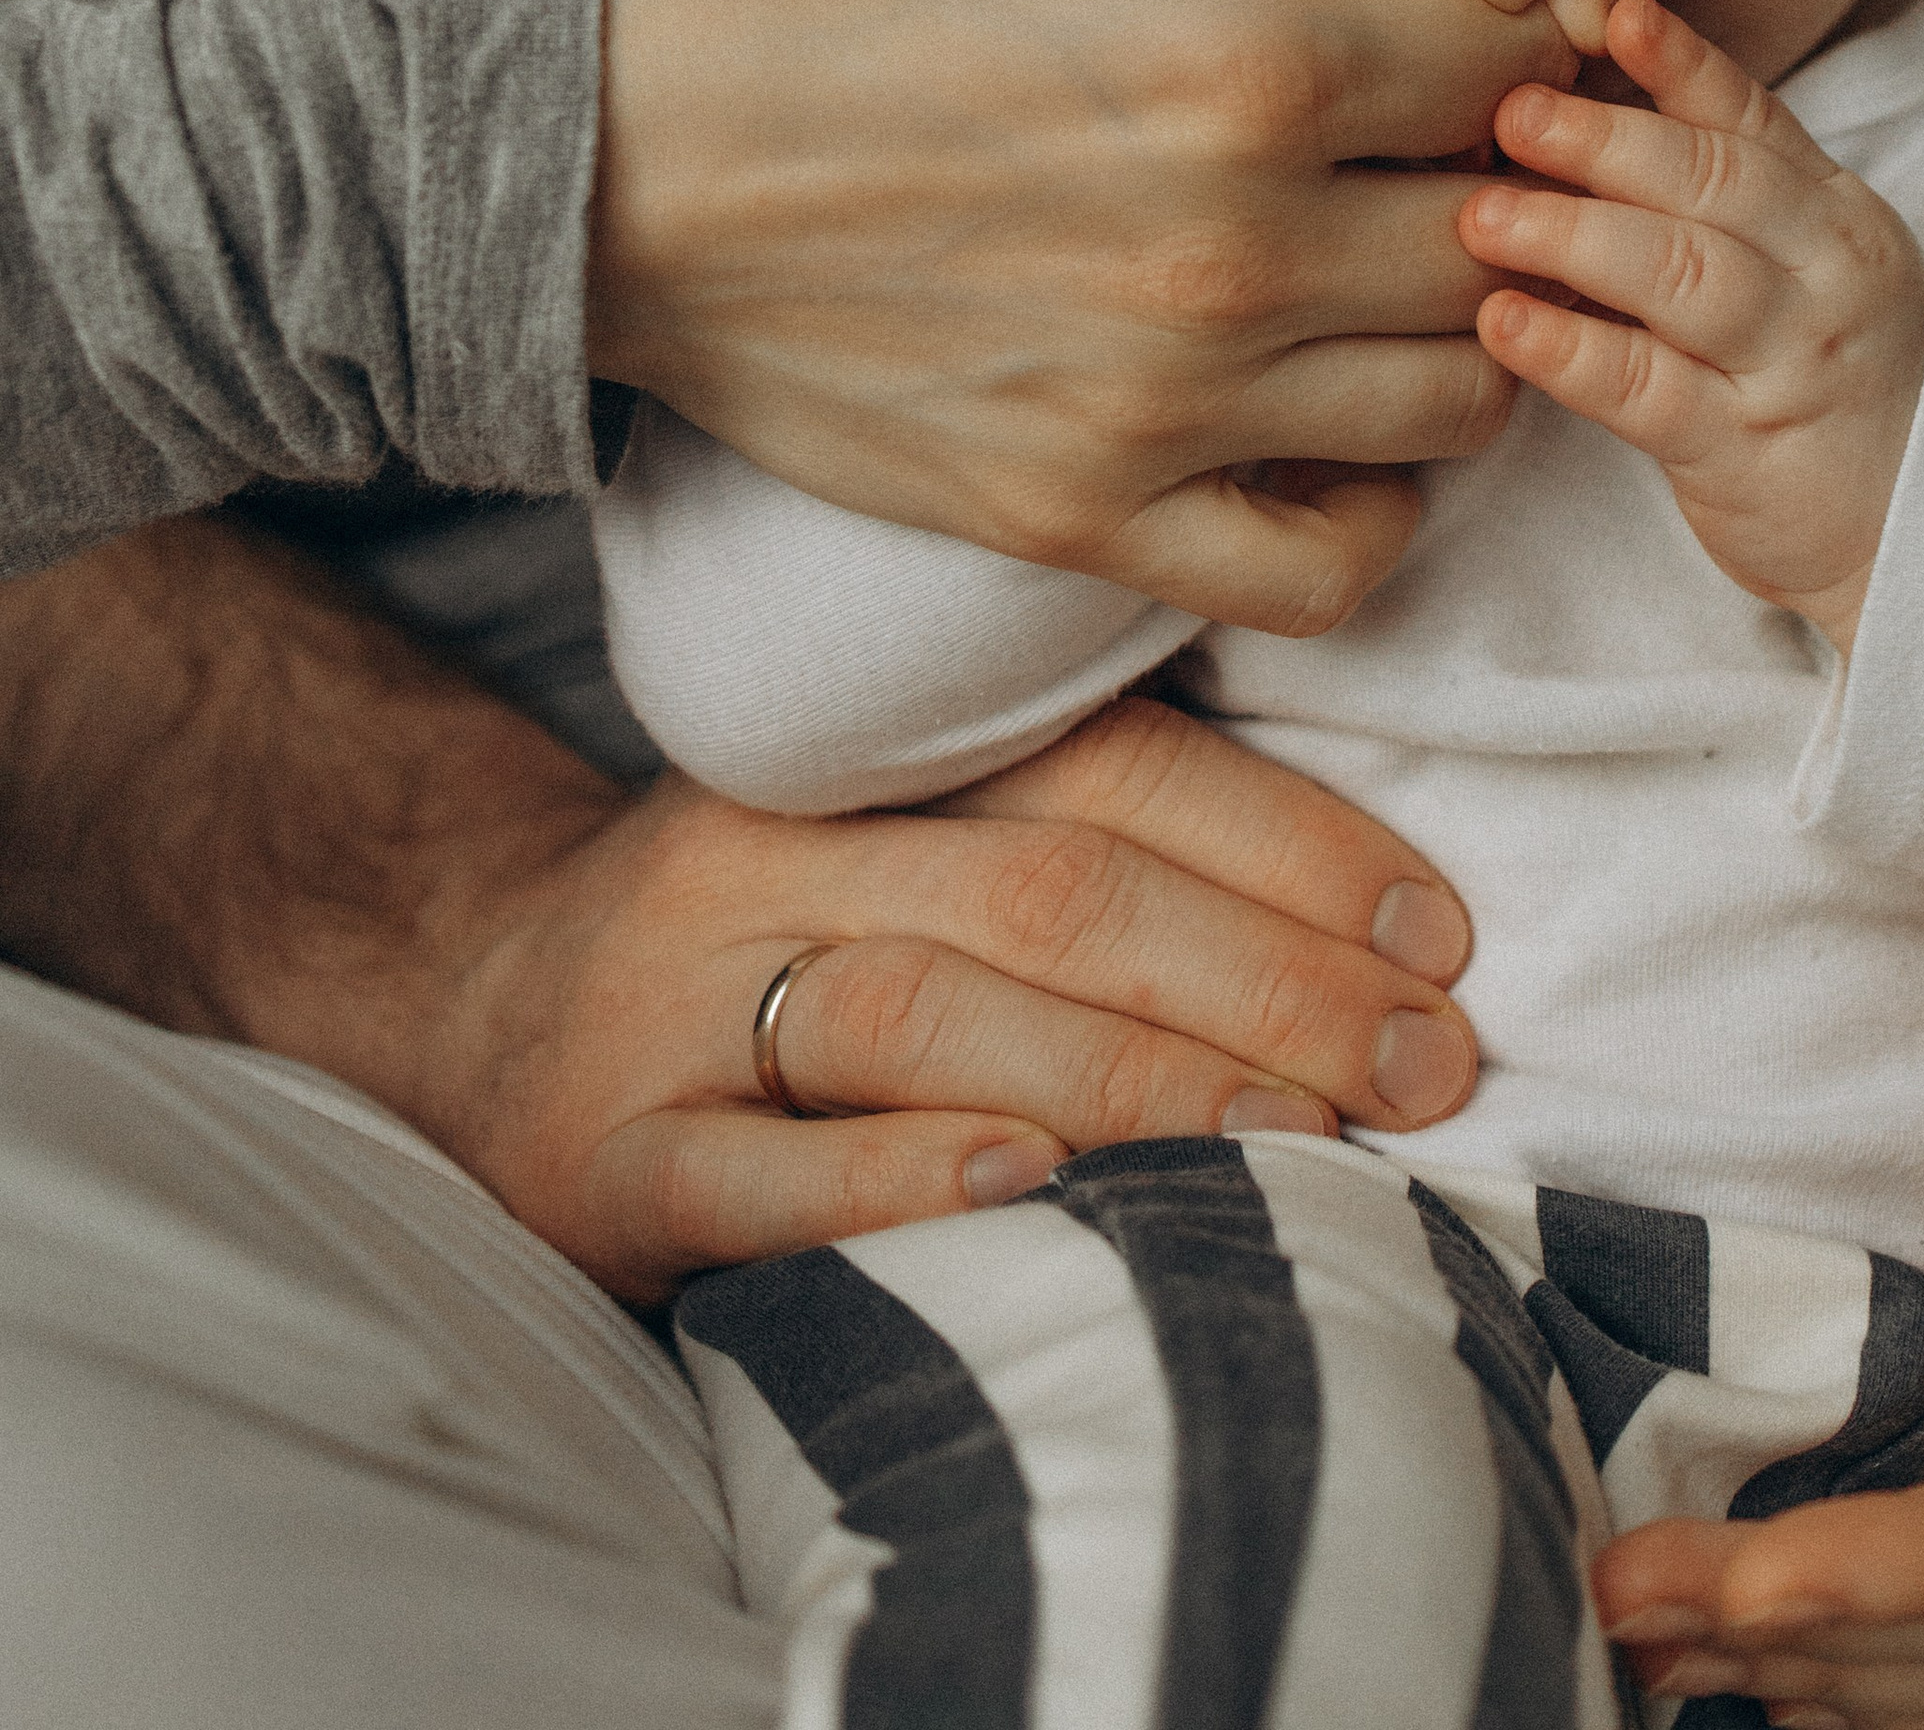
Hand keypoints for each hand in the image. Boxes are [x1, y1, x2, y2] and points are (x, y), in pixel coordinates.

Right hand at [0, 529, 1480, 1307]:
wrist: (463, 995)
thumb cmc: (766, 923)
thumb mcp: (900, 824)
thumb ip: (1085, 832)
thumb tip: (1378, 916)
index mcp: (868, 757)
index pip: (1104, 769)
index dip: (1286, 843)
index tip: (1437, 932)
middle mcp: (776, 853)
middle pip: (1046, 890)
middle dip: (1264, 976)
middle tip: (1422, 1063)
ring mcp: (680, 1005)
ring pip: (925, 1013)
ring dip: (1136, 1077)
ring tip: (1301, 1135)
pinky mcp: (608, 1159)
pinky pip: (758, 1172)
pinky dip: (898, 1182)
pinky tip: (1027, 1189)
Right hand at [588, 0, 1576, 634]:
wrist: (580, 151)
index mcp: (1251, 47)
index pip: (1514, 67)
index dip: (1504, 40)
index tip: (1449, 34)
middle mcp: (1243, 239)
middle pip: (1505, 241)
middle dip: (1493, 188)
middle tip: (1424, 159)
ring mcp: (1167, 400)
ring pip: (1460, 405)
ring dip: (1450, 338)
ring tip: (1377, 285)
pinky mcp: (1079, 513)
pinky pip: (1326, 568)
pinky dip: (1366, 509)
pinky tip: (1317, 429)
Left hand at [1459, 0, 1923, 651]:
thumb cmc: (1833, 376)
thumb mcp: (1809, 265)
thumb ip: (1724, 191)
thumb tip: (1590, 98)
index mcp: (1835, 216)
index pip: (1754, 120)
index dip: (1682, 64)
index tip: (1614, 13)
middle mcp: (1825, 276)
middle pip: (1714, 185)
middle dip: (1604, 139)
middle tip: (1509, 109)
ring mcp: (1791, 365)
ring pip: (1685, 276)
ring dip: (1575, 234)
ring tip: (1480, 213)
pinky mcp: (1747, 455)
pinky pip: (1652, 392)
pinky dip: (1572, 351)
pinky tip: (1503, 324)